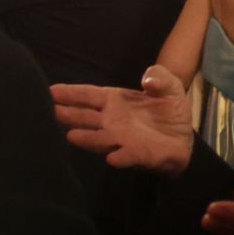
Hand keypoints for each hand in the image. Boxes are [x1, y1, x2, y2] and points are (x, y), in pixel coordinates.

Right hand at [51, 64, 193, 174]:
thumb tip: (149, 79)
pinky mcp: (137, 154)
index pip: (87, 95)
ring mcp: (121, 139)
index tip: (50, 91)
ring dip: (88, 138)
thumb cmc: (168, 110)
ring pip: (99, 138)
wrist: (185, 139)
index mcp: (113, 101)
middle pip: (84, 117)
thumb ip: (160, 76)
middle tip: (48, 111)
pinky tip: (113, 158)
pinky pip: (127, 155)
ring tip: (72, 136)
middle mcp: (111, 121)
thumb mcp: (170, 86)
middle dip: (67, 114)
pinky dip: (120, 157)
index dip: (69, 93)